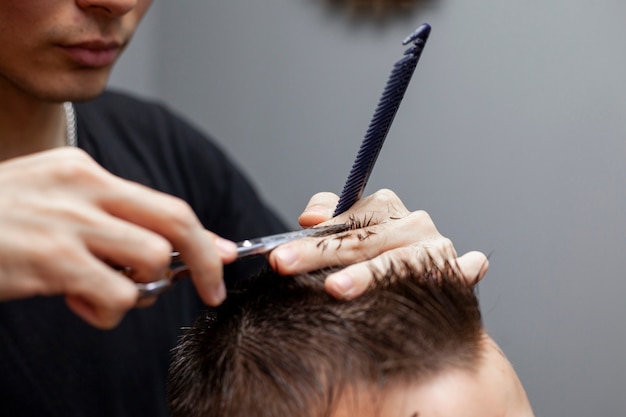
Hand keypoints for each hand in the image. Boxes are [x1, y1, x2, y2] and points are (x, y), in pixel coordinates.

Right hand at [0, 148, 235, 328]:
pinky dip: (110, 310)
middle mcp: (82, 187)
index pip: (165, 203)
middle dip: (206, 261)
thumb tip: (164, 252)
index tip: (226, 255)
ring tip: (105, 294)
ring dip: (140, 290)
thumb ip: (106, 219)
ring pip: (151, 261)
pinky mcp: (50, 259)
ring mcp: (67, 222)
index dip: (204, 235)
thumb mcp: (52, 201)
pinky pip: (116, 294)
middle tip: (212, 291)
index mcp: (84, 170)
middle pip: (176, 222)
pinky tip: (80, 305)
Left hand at [269, 189, 487, 298]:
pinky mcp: (461, 272)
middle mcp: (413, 224)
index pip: (344, 221)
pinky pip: (461, 270)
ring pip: (399, 261)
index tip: (278, 255)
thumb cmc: (375, 252)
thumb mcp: (349, 229)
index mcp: (385, 208)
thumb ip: (329, 217)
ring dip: (368, 273)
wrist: (419, 272)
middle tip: (286, 265)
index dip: (310, 238)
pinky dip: (457, 270)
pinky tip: (437, 280)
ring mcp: (438, 248)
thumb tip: (308, 219)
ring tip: (336, 287)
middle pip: (362, 240)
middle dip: (321, 253)